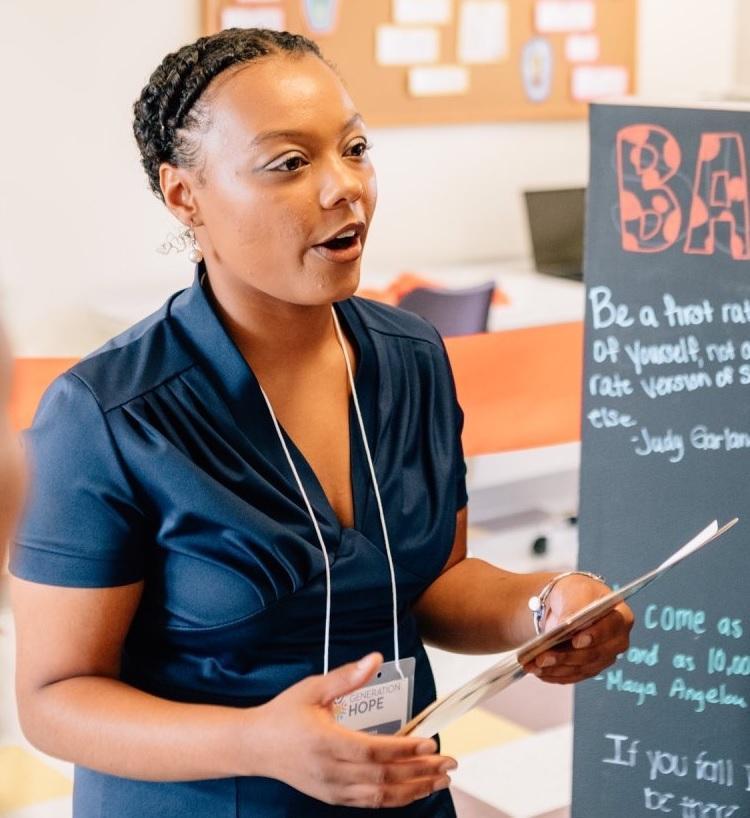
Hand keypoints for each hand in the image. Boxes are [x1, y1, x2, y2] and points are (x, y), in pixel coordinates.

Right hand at [250, 653, 455, 807]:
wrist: (255, 747)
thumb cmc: (284, 714)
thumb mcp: (312, 688)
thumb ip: (346, 677)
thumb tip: (375, 658)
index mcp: (326, 742)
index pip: (374, 751)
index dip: (405, 750)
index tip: (431, 742)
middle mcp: (331, 771)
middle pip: (384, 777)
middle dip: (421, 772)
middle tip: (449, 762)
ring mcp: (332, 789)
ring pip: (380, 796)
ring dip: (415, 789)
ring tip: (441, 780)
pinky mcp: (332, 797)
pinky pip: (369, 803)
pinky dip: (395, 800)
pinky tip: (414, 790)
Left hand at [521, 575, 633, 684]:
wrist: (566, 604)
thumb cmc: (576, 593)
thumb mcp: (576, 589)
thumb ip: (576, 605)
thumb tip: (568, 622)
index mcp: (620, 617)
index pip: (611, 628)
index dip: (594, 635)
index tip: (576, 640)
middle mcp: (615, 642)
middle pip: (593, 654)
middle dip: (566, 656)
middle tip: (543, 656)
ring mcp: (602, 658)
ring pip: (579, 668)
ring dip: (555, 668)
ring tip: (533, 664)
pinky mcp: (587, 669)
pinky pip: (571, 676)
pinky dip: (552, 674)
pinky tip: (537, 670)